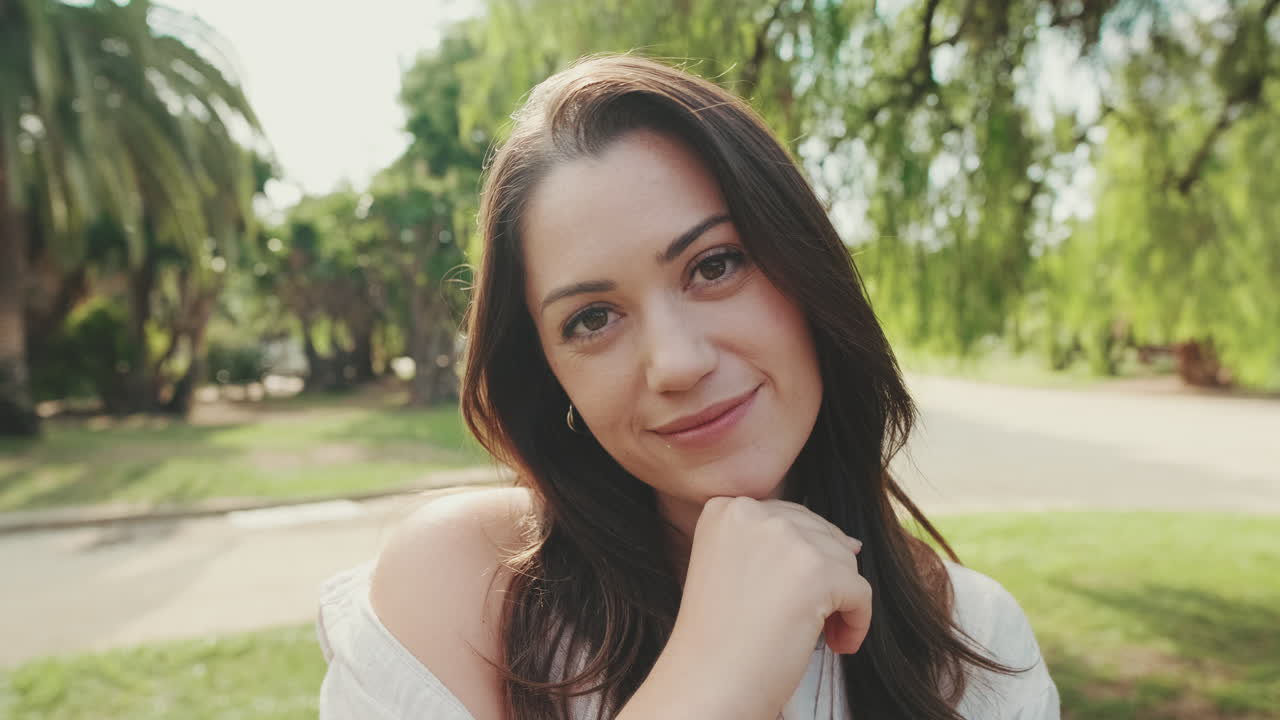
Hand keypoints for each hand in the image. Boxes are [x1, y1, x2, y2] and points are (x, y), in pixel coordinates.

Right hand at [655, 496, 870, 718]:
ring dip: (839, 601)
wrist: (706, 684)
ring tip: (818, 634)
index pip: (790, 520)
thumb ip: (779, 544)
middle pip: (820, 535)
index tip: (782, 598)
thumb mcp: (732, 567)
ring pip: (844, 562)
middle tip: (802, 620)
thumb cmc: (719, 638)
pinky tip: (836, 644)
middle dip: (821, 579)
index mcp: (727, 509)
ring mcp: (785, 538)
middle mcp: (753, 514)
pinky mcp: (817, 571)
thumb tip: (850, 541)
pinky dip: (857, 622)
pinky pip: (861, 591)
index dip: (797, 562)